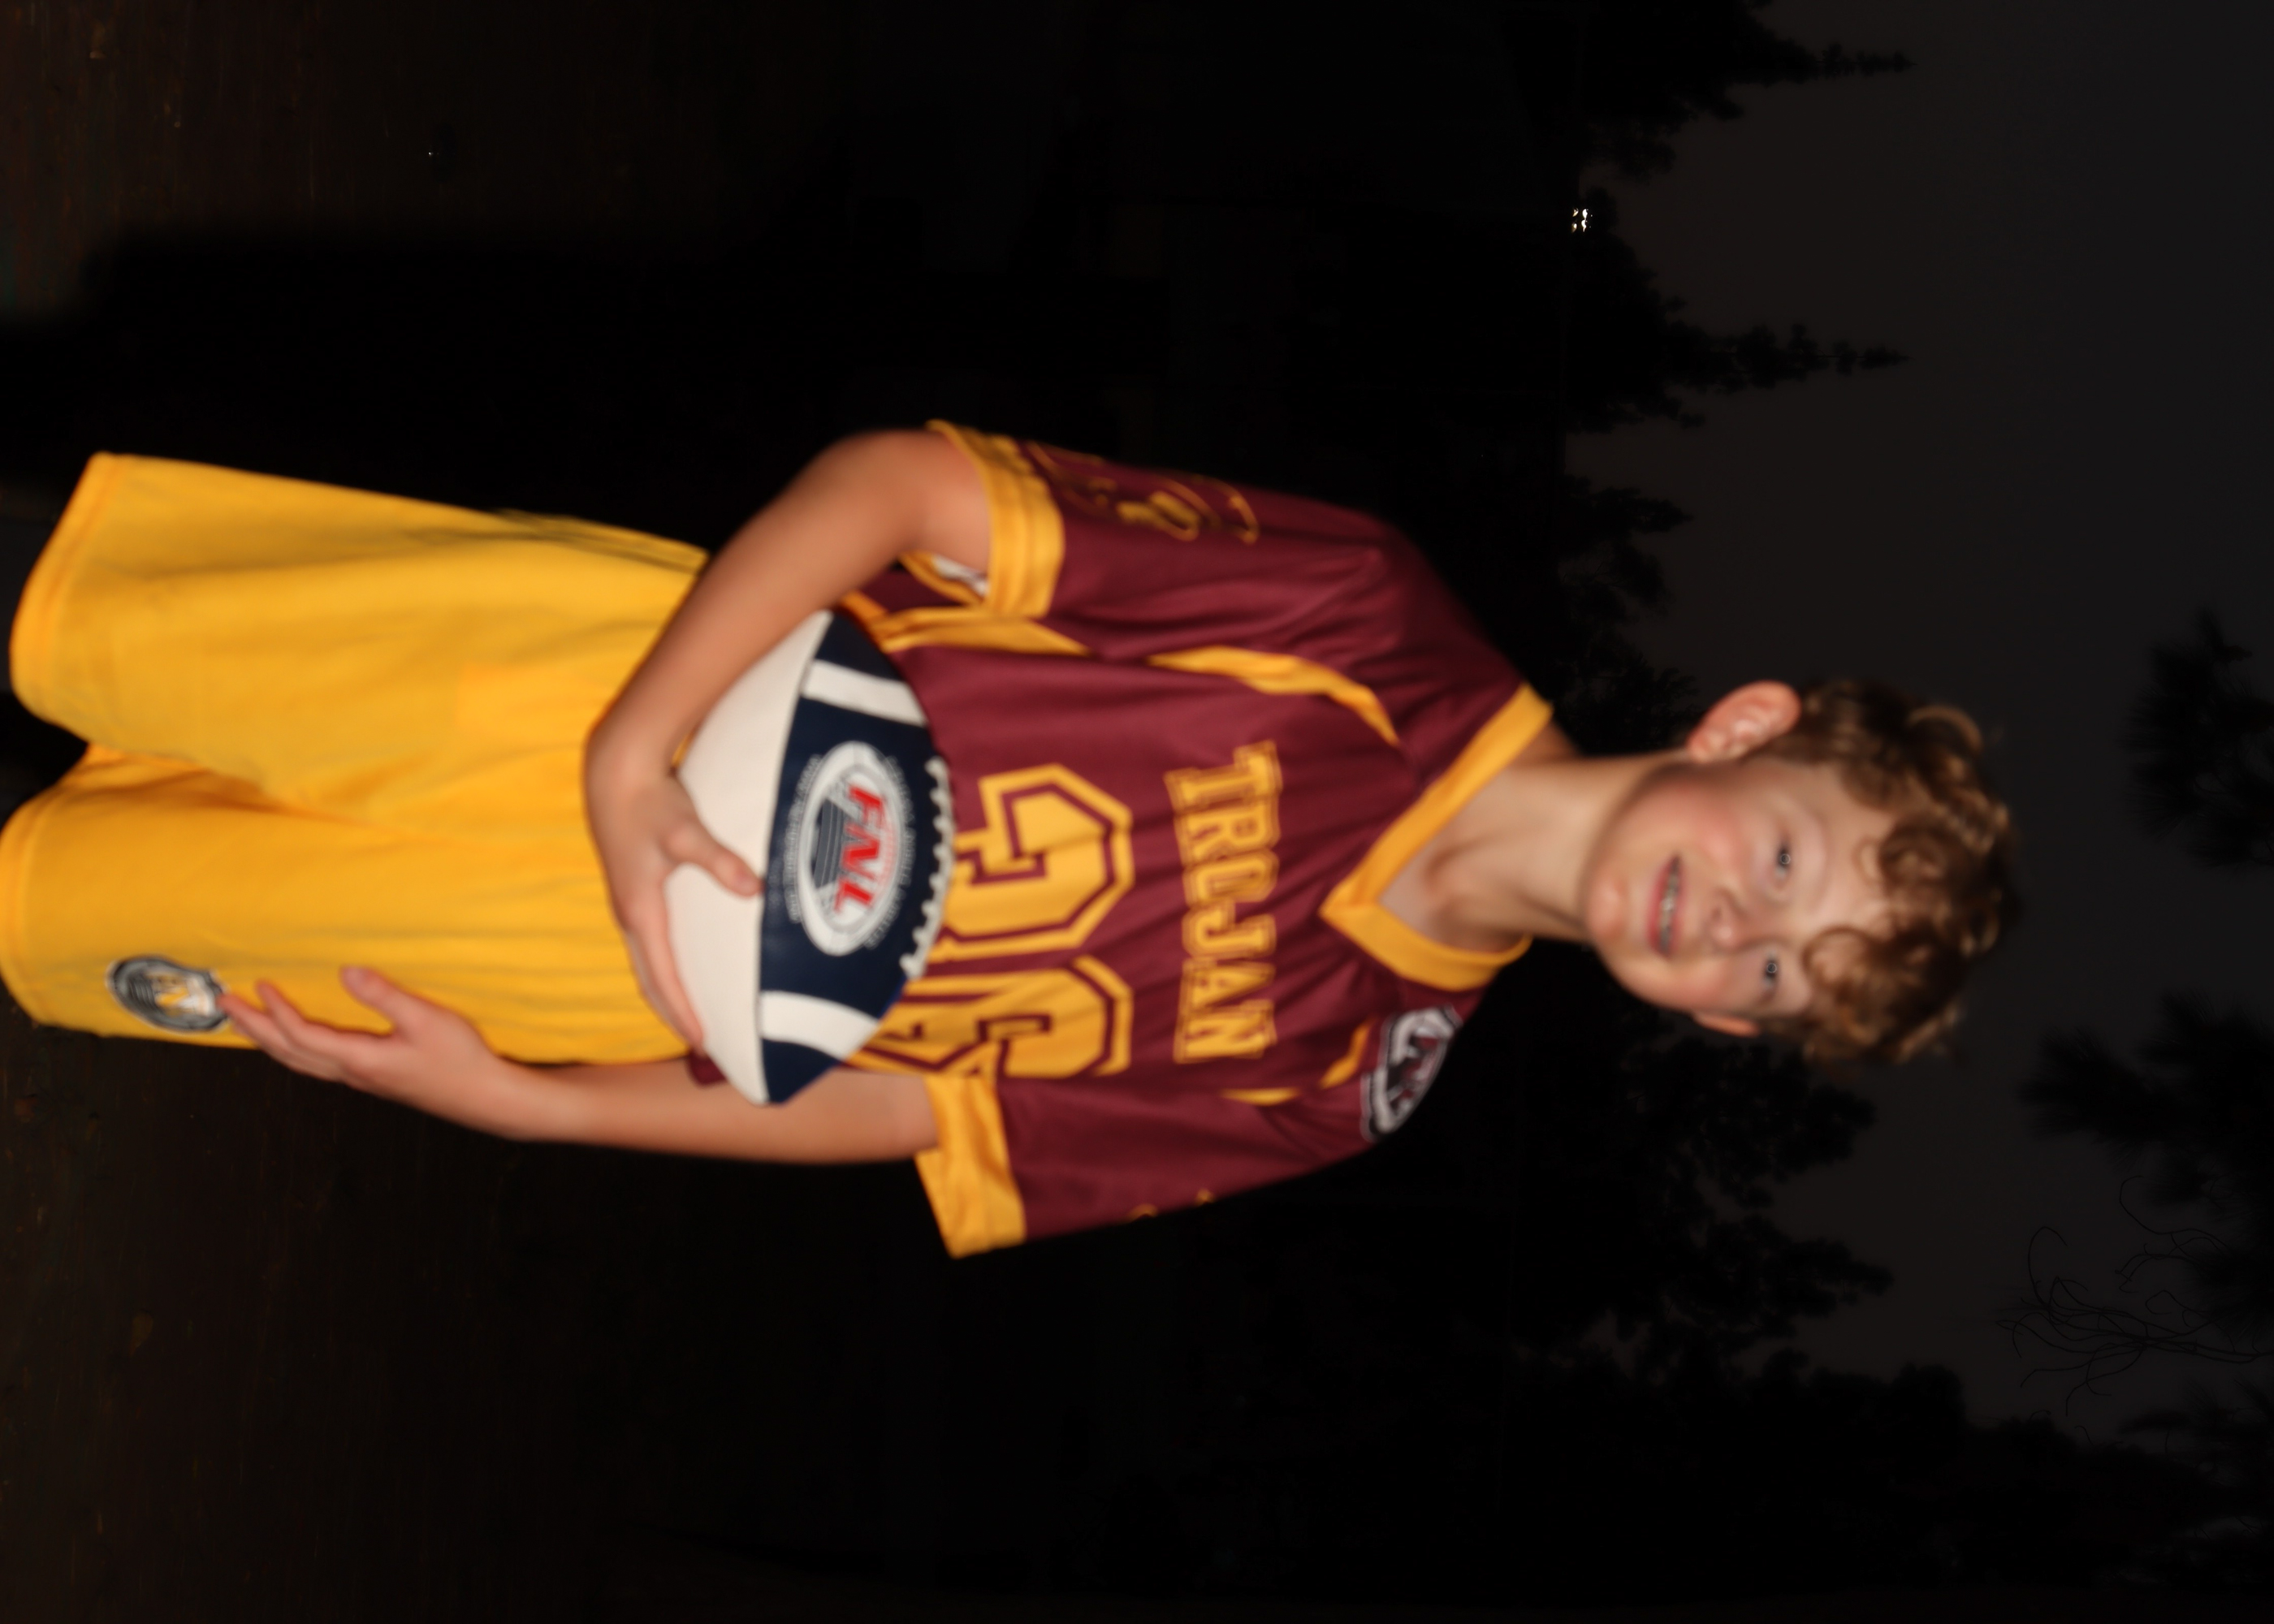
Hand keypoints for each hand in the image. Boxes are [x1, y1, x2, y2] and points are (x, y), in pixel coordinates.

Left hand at [218, 968, 544, 1139]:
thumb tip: (347, 971)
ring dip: (269, 1041)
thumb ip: (384, 995)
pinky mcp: (372, 1080)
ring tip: (249, 1022)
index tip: (260, 985)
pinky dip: (294, 1050)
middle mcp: (351, 1074)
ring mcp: (360, 1080)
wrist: (485, 1097)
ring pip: (300, 1062)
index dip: (276, 1010)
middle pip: (288, 1052)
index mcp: (359, 1059)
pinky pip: (316, 1064)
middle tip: (225, 1005)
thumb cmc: (459, 1060)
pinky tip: (297, 1042)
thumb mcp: (425, 1020)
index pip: (301, 1034)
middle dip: (254, 1028)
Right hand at [585, 756, 758, 1045]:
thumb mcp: (686, 832)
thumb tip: (754, 888)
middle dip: (675, 1014)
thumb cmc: (650, 802)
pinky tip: (689, 967)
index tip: (702, 1042)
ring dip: (669, 993)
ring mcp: (630, 905)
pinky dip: (667, 967)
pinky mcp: (636, 892)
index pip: (662, 978)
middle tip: (704, 1046)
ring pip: (649, 963)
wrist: (615, 773)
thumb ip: (720, 860)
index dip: (682, 1012)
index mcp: (640, 912)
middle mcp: (631, 916)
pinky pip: (652, 944)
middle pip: (651, 980)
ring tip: (696, 1017)